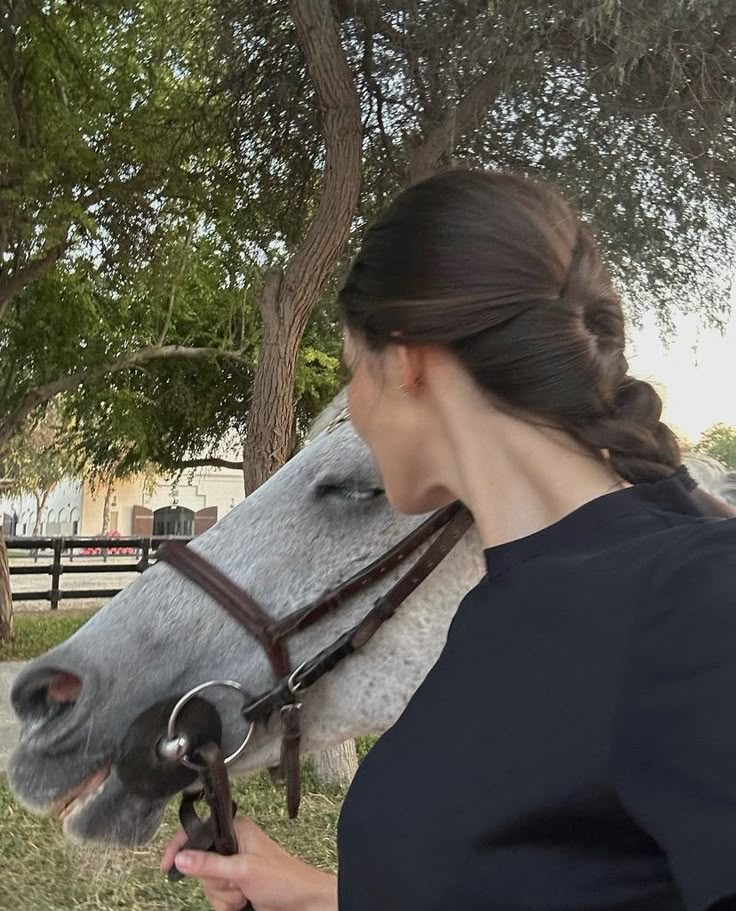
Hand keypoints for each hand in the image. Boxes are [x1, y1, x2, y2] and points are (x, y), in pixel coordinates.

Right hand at [160, 816, 337, 910]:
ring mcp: (233, 867)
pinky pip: (216, 898)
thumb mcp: (244, 870)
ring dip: (224, 896)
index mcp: (235, 829)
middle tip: (236, 884)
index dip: (180, 847)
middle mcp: (232, 845)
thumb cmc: (284, 878)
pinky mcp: (236, 886)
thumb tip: (182, 857)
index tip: (167, 865)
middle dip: (215, 882)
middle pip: (199, 865)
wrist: (303, 903)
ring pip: (207, 885)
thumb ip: (211, 864)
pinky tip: (243, 902)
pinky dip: (226, 904)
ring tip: (244, 893)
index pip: (198, 832)